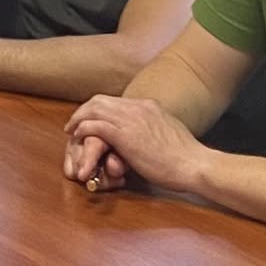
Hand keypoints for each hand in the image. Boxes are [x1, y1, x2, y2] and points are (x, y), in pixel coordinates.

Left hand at [65, 95, 199, 193]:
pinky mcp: (125, 135)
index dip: (99, 109)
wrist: (195, 164)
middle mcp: (138, 107)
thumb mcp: (169, 132)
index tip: (91, 119)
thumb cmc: (186, 157)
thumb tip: (146, 133)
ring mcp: (131, 119)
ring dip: (79, 119)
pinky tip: (77, 136)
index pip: (116, 101)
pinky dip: (83, 129)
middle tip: (74, 123)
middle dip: (85, 111)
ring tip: (71, 129)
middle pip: (101, 101)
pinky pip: (95, 125)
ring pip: (95, 109)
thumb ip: (154, 128)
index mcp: (149, 106)